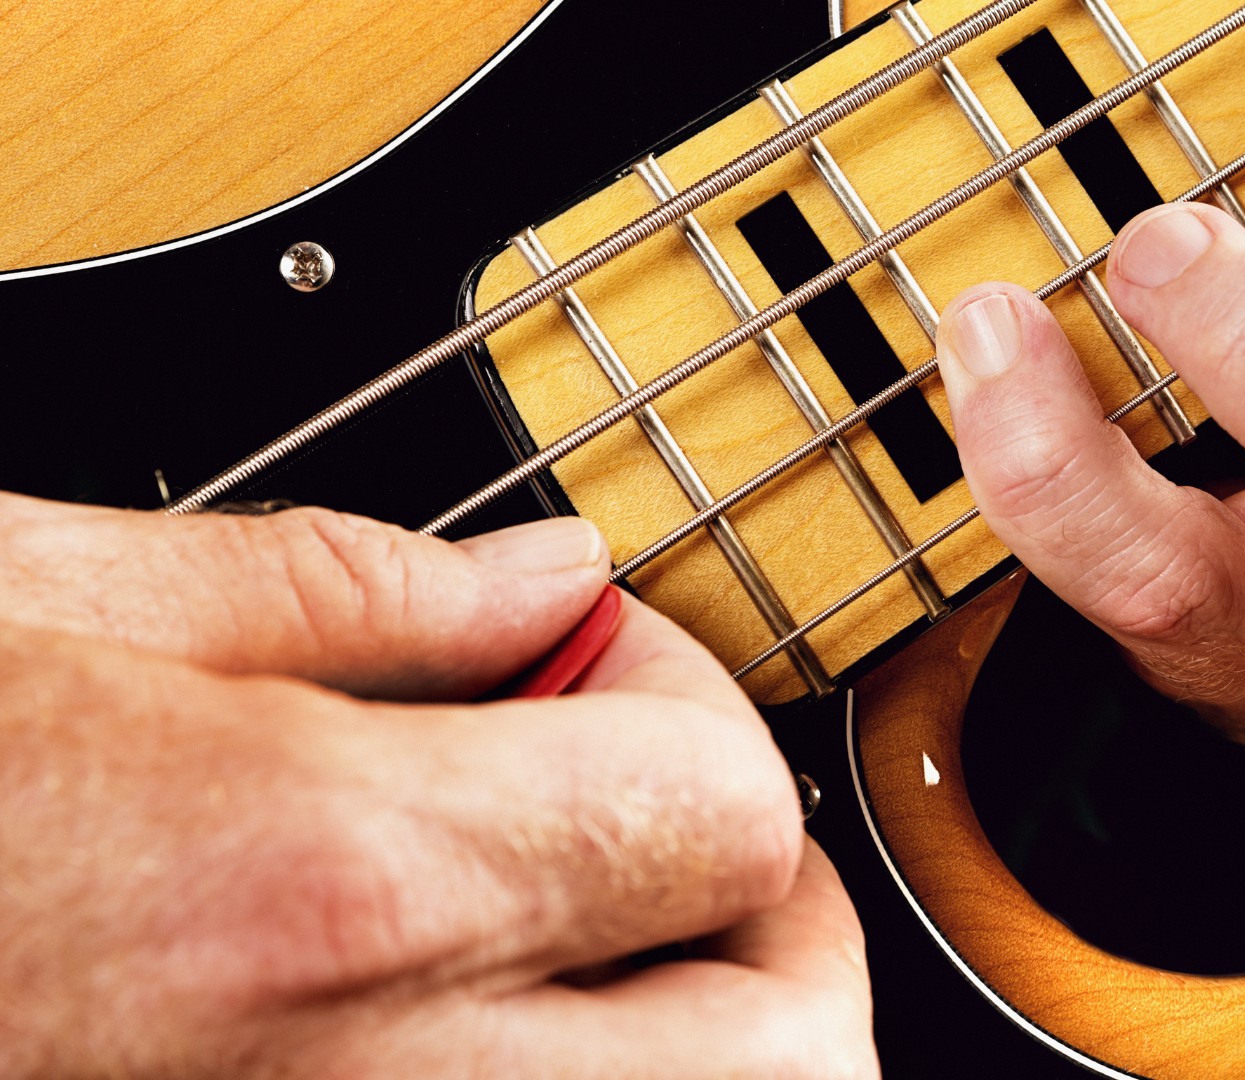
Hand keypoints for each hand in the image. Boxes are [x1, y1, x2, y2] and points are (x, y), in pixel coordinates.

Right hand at [0, 494, 875, 1077]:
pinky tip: (477, 1029)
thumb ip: (354, 591)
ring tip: (593, 948)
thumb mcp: (45, 605)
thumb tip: (548, 579)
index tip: (594, 680)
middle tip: (658, 844)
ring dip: (709, 1042)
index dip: (693, 713)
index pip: (719, 816)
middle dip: (768, 932)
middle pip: (787, 1061)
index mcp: (310, 875)